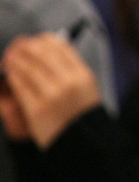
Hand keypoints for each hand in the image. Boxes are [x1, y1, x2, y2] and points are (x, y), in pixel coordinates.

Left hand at [1, 34, 101, 148]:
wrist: (82, 142)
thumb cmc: (81, 114)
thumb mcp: (85, 87)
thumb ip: (70, 69)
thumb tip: (48, 50)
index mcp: (83, 75)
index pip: (62, 48)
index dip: (46, 40)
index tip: (37, 39)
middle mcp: (69, 82)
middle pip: (43, 55)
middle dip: (28, 47)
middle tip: (17, 45)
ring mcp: (53, 95)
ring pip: (29, 69)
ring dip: (16, 60)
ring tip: (9, 56)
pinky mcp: (38, 109)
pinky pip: (21, 87)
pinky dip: (13, 77)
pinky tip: (9, 73)